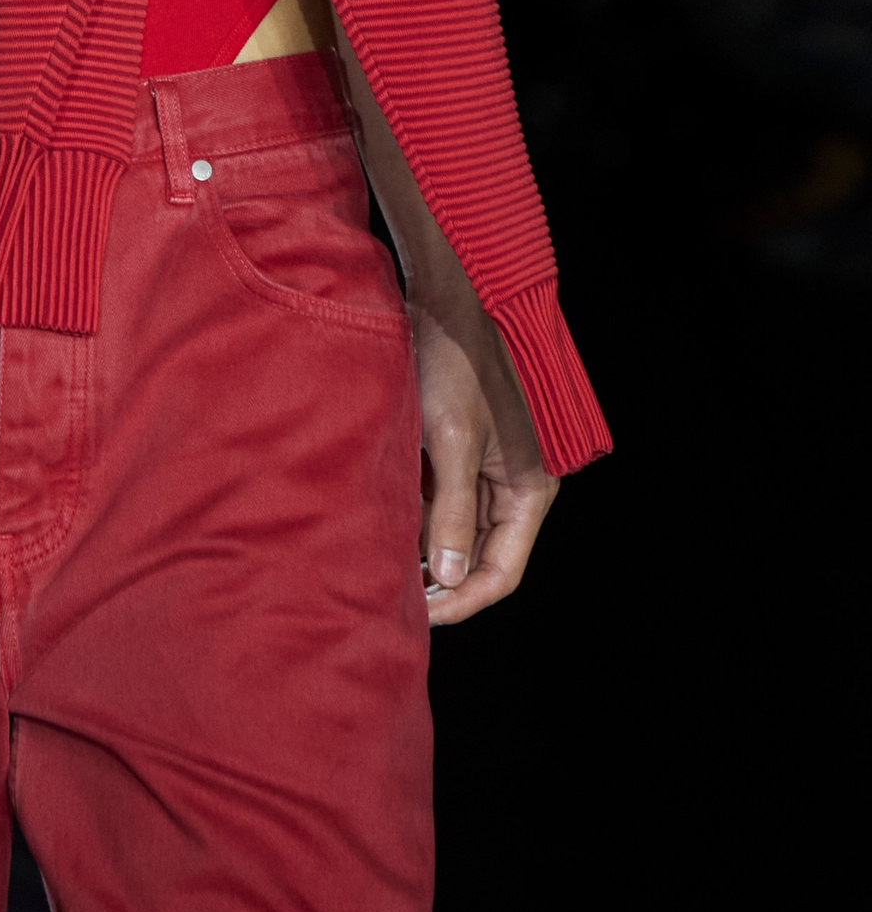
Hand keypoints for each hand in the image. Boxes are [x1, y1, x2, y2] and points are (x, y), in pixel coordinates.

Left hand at [411, 288, 557, 625]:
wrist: (448, 296)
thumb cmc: (457, 361)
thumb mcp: (451, 438)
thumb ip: (449, 510)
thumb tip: (447, 576)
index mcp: (529, 488)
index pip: (501, 571)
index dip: (462, 599)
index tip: (420, 615)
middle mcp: (515, 484)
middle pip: (479, 554)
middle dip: (439, 577)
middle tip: (392, 597)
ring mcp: (489, 466)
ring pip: (456, 527)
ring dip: (424, 546)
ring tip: (381, 564)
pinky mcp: (462, 446)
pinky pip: (443, 496)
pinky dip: (417, 512)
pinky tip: (383, 522)